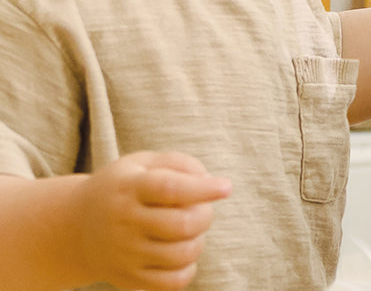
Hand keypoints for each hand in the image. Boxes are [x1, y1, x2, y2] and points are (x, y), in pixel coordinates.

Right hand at [74, 151, 231, 289]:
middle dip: (205, 215)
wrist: (74, 227)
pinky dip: (188, 269)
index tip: (226, 187)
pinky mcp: (127, 279)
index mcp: (130, 188)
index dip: (202, 188)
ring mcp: (125, 254)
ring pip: (180, 255)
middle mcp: (124, 223)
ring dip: (199, 241)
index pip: (170, 189)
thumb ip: (178, 163)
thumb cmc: (124, 187)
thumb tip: (208, 180)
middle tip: (204, 209)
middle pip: (180, 225)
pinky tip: (183, 252)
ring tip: (191, 230)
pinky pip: (170, 283)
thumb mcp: (142, 162)